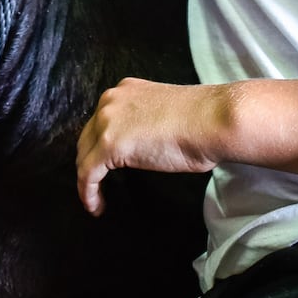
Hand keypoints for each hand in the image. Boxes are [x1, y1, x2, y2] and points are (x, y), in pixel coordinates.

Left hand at [76, 78, 227, 215]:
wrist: (213, 120)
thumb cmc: (202, 120)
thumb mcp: (165, 113)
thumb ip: (146, 123)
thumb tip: (145, 144)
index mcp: (125, 90)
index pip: (102, 120)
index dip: (99, 144)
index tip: (104, 164)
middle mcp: (111, 101)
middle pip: (88, 137)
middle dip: (89, 162)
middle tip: (97, 183)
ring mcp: (107, 122)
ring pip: (84, 156)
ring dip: (87, 180)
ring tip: (95, 199)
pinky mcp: (109, 145)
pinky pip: (87, 174)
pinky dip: (88, 192)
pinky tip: (96, 206)